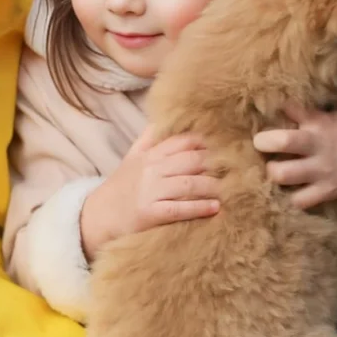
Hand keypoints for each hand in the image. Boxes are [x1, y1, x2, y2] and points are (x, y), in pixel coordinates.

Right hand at [80, 128, 220, 259]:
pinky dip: (199, 207)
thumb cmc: (120, 189)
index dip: (208, 142)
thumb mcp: (131, 159)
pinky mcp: (150, 213)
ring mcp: (150, 191)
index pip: (184, 141)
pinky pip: (179, 209)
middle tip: (240, 167)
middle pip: (192, 161)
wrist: (96, 218)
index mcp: (150, 155)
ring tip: (232, 188)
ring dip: (213, 186)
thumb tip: (161, 117)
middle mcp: (151, 170)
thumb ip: (148, 139)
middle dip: (217, 163)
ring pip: (189, 184)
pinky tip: (215, 208)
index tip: (230, 144)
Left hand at [252, 99, 336, 216]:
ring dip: (274, 171)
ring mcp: (321, 171)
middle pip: (279, 142)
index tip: (275, 111)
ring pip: (281, 175)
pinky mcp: (327, 192)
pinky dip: (293, 197)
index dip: (277, 108)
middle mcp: (318, 145)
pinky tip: (294, 189)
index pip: (289, 108)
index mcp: (322, 122)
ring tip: (277, 168)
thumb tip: (325, 73)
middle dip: (262, 141)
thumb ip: (336, 94)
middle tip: (262, 143)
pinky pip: (299, 200)